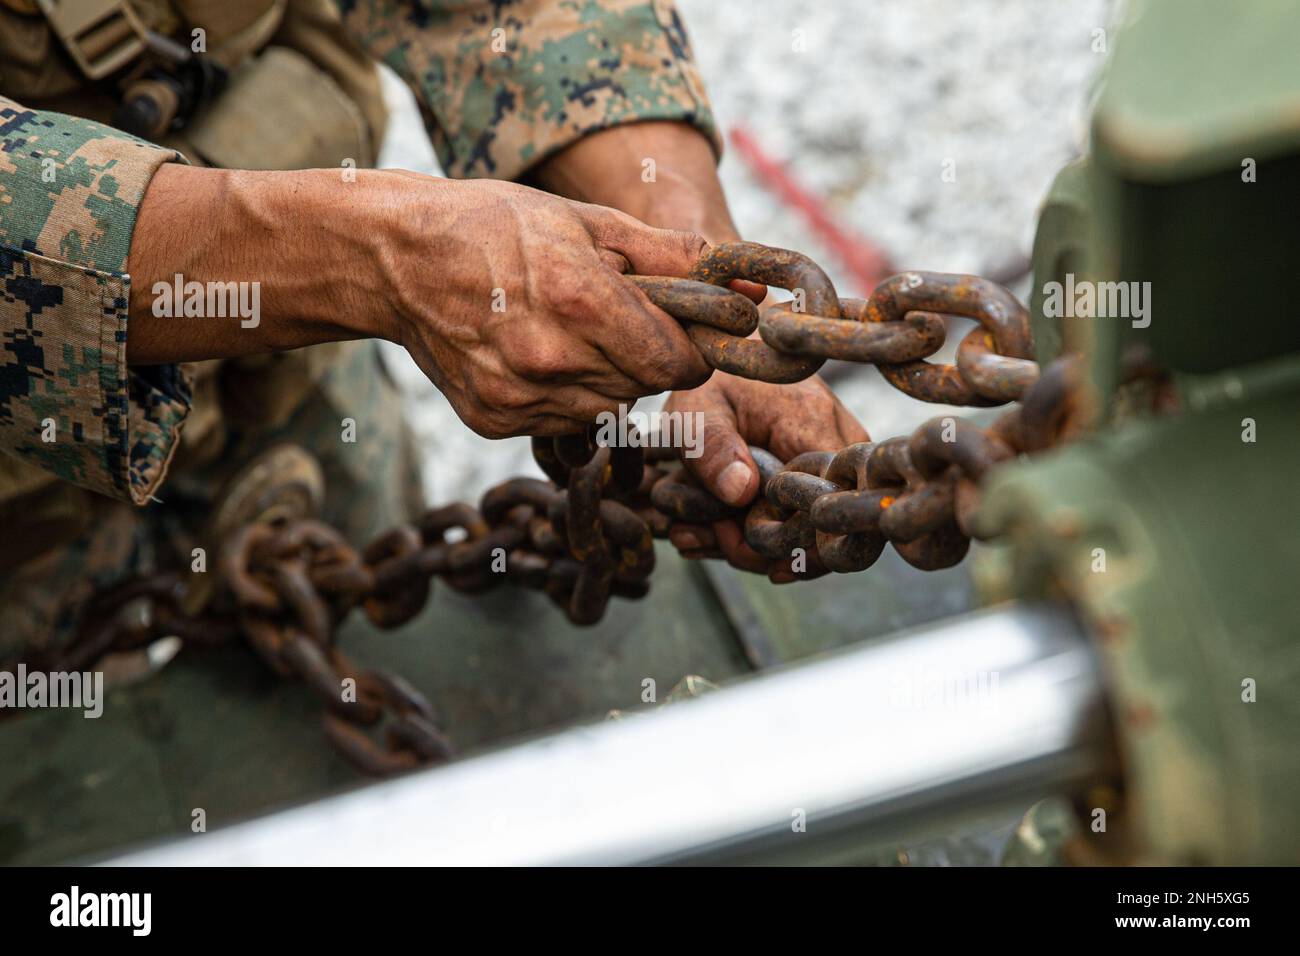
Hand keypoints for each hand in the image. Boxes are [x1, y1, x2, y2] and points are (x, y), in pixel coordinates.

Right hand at [390, 177, 716, 437]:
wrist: (397, 258)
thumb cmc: (496, 226)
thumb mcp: (589, 223)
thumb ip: (676, 258)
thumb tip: (751, 289)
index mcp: (581, 300)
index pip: (678, 362)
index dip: (690, 347)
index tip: (681, 327)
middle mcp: (550, 359)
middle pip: (645, 386)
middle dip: (647, 356)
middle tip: (613, 317)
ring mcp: (518, 398)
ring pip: (606, 408)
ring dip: (607, 377)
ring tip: (567, 331)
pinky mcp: (493, 422)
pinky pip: (561, 421)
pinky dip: (563, 394)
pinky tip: (534, 354)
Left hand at [662, 373, 869, 581]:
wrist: (735, 354)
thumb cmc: (716, 375)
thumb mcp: (698, 405)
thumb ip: (712, 447)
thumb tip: (741, 492)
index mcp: (817, 428)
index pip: (823, 510)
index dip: (778, 542)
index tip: (726, 537)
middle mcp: (840, 454)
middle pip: (814, 534)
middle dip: (751, 548)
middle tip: (694, 534)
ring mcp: (834, 471)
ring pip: (801, 535)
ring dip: (740, 542)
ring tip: (687, 530)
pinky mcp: (819, 483)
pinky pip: (792, 524)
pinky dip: (746, 531)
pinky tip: (703, 527)